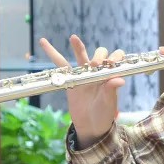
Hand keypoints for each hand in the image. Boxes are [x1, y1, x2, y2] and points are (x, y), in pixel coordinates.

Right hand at [39, 34, 125, 148]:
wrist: (90, 125)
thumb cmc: (103, 114)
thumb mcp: (108, 103)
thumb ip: (111, 90)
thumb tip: (120, 80)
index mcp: (110, 75)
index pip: (116, 59)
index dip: (115, 57)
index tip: (111, 63)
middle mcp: (98, 72)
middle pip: (100, 54)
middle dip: (98, 56)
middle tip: (95, 65)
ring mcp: (84, 73)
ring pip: (81, 56)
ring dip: (78, 47)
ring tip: (73, 38)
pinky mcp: (71, 78)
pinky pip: (60, 64)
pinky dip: (52, 53)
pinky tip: (43, 41)